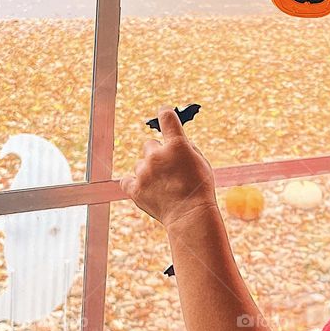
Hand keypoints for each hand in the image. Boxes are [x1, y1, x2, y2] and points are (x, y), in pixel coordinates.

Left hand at [120, 106, 218, 229]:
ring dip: (149, 171)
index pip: (166, 117)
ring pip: (141, 164)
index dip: (165, 114)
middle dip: (158, 154)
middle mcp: (156, 154)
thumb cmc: (200, 189)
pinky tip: (147, 190)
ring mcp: (143, 171)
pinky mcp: (134, 188)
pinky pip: (127, 180)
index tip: (164, 113)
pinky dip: (135, 184)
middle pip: (150, 144)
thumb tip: (177, 142)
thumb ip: (187, 148)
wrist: (190, 216)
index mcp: (176, 145)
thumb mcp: (202, 162)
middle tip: (170, 170)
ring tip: (163, 187)